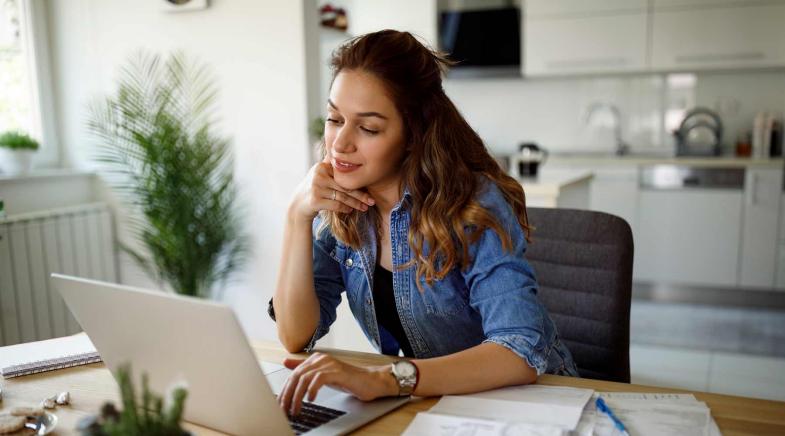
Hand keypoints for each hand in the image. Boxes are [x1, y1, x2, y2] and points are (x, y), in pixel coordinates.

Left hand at [278, 353, 397, 415]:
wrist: (370, 382)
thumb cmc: (348, 380)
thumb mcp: (323, 376)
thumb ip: (305, 369)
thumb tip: (286, 362)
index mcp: (315, 359)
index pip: (293, 374)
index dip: (285, 390)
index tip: (280, 405)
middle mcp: (320, 359)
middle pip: (296, 376)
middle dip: (288, 395)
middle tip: (284, 410)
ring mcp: (329, 364)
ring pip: (305, 379)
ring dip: (297, 396)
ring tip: (296, 409)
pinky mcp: (337, 371)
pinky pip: (318, 379)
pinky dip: (312, 390)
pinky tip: (312, 399)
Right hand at [289, 157, 374, 220]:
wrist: (298, 205)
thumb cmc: (315, 189)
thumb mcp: (321, 175)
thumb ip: (332, 167)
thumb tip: (352, 155)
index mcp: (322, 166)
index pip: (344, 176)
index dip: (358, 183)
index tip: (369, 189)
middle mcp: (318, 175)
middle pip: (345, 186)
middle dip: (360, 195)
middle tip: (372, 201)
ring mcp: (316, 187)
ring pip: (342, 196)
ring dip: (355, 204)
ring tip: (365, 208)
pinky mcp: (315, 200)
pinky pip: (336, 204)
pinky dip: (345, 208)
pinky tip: (350, 210)